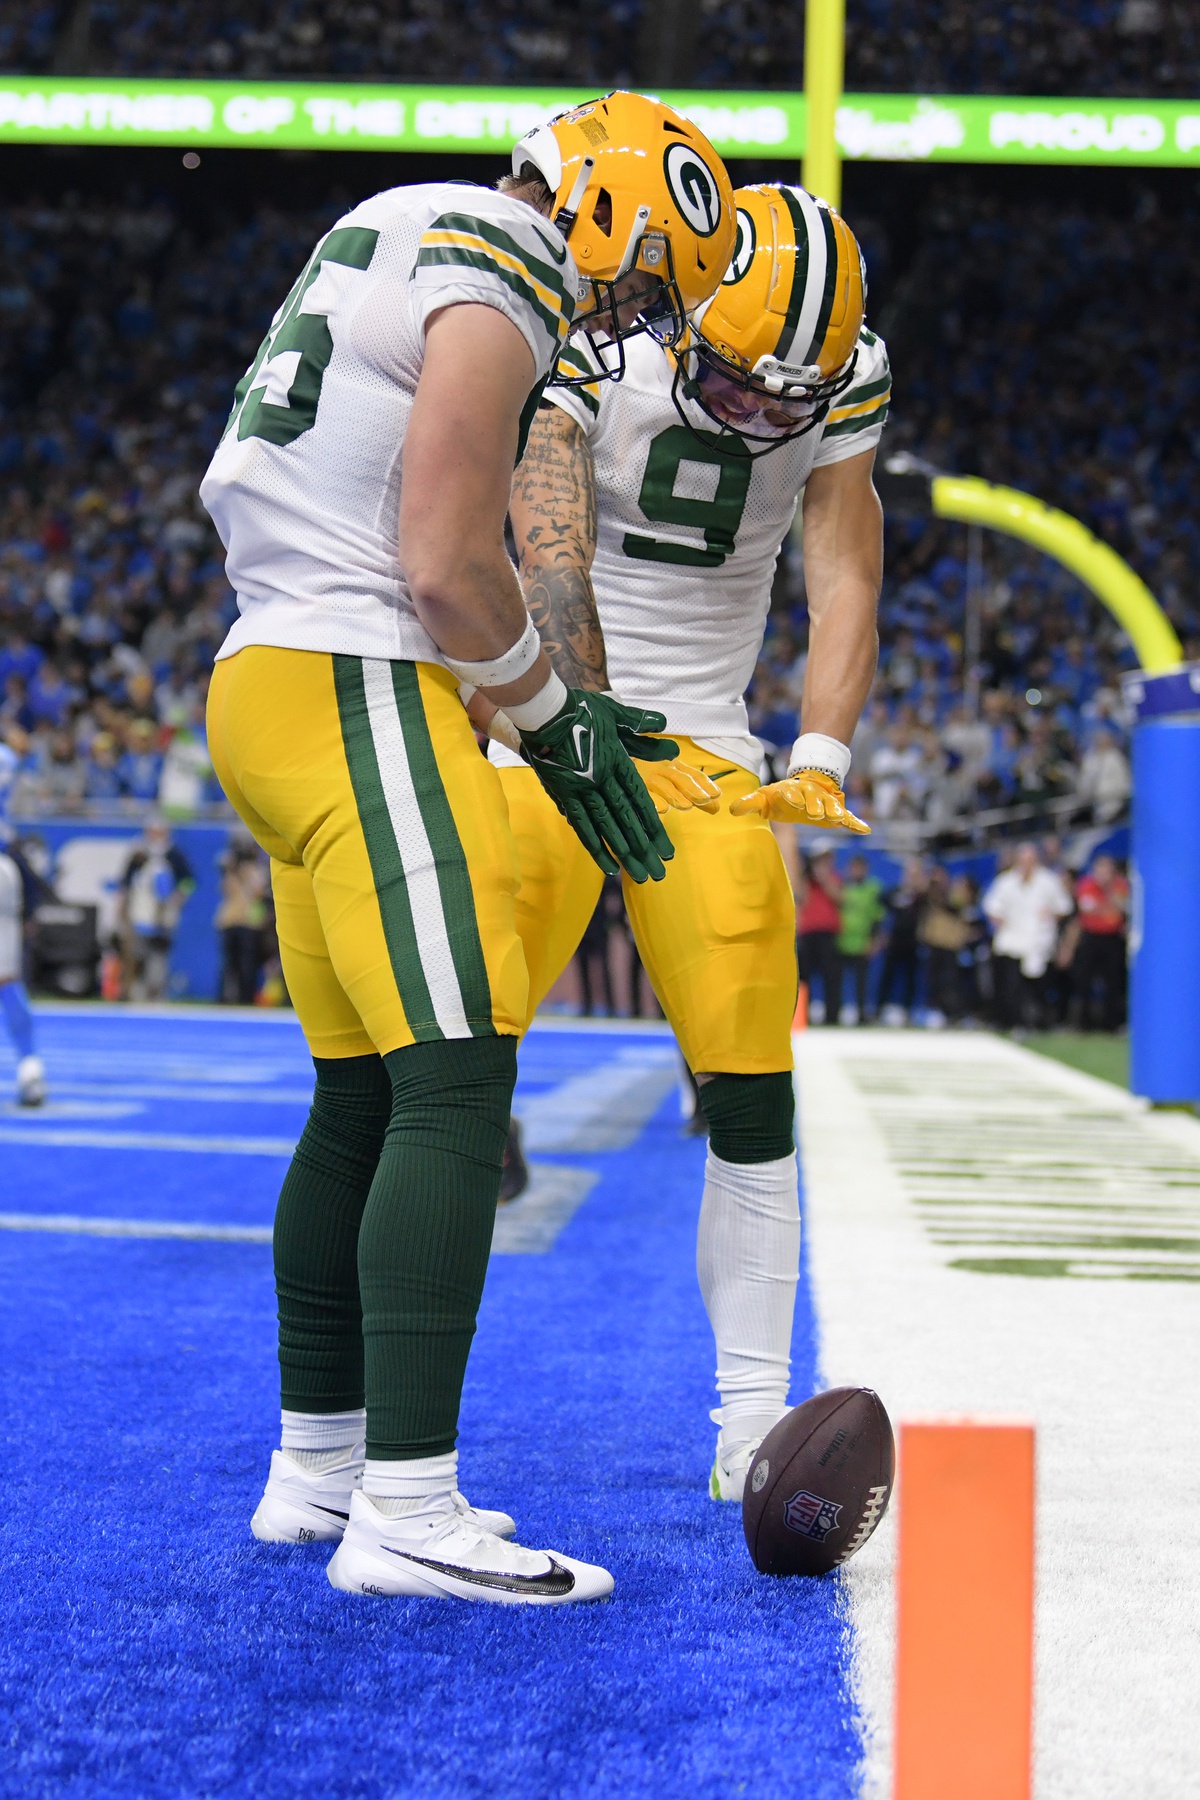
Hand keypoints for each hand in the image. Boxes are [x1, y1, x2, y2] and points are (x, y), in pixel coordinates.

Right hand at [518, 690, 679, 881]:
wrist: (542, 711)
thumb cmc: (580, 710)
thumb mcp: (615, 712)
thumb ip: (640, 727)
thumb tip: (667, 732)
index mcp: (616, 761)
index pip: (639, 801)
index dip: (653, 827)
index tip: (666, 850)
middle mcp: (601, 780)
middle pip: (626, 820)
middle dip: (644, 849)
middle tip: (658, 873)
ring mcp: (581, 789)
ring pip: (606, 827)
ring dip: (623, 853)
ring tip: (638, 875)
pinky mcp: (562, 795)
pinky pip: (580, 825)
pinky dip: (595, 847)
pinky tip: (608, 866)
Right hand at [633, 757, 720, 816]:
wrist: (618, 762)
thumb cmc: (651, 774)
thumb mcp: (673, 780)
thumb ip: (694, 794)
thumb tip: (716, 807)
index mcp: (674, 766)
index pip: (694, 774)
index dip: (706, 783)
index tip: (717, 794)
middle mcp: (662, 769)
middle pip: (680, 778)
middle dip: (693, 789)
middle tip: (705, 799)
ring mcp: (646, 777)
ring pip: (663, 785)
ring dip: (675, 795)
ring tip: (686, 806)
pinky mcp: (633, 785)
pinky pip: (643, 794)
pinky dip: (652, 801)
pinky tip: (661, 810)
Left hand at [729, 769, 870, 833]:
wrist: (809, 783)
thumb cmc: (784, 795)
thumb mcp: (765, 797)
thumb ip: (750, 804)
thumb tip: (730, 810)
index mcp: (793, 791)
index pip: (791, 792)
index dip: (790, 795)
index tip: (789, 799)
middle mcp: (812, 796)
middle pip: (814, 800)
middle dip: (814, 805)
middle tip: (814, 812)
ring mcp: (826, 803)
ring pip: (831, 807)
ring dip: (834, 812)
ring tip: (838, 818)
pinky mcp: (837, 812)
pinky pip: (849, 817)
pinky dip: (856, 823)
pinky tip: (865, 830)